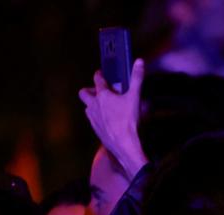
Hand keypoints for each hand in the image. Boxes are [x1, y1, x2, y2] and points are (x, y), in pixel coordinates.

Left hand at [78, 59, 147, 177]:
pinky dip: (97, 117)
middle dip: (89, 90)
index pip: (97, 80)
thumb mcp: (135, 97)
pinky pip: (92, 120)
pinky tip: (107, 120)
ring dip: (93, 104)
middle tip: (99, 92)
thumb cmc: (129, 120)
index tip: (101, 74)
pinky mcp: (95, 129)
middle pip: (83, 93)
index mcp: (102, 95)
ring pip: (87, 107)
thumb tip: (140, 61)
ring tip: (104, 106)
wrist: (124, 144)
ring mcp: (93, 118)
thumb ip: (137, 79)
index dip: (99, 75)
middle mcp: (94, 105)